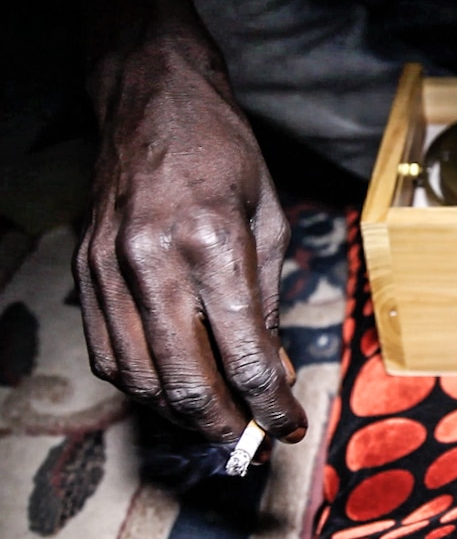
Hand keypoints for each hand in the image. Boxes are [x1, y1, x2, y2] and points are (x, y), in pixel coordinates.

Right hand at [74, 36, 306, 444]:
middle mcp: (152, 260)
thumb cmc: (224, 153)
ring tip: (216, 417)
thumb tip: (274, 370)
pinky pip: (106, 351)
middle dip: (223, 424)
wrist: (152, 99)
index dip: (270, 405)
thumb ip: (269, 302)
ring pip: (138, 376)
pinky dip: (141, 383)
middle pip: (185, 380)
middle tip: (250, 439)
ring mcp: (108, 266)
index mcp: (212, 242)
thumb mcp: (269, 221)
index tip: (288, 427)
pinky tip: (172, 384)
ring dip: (179, 413)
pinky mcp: (84, 268)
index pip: (244, 354)